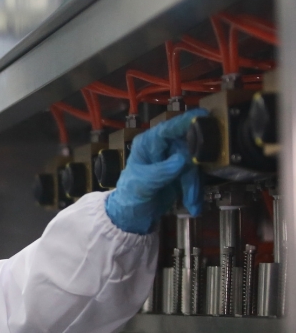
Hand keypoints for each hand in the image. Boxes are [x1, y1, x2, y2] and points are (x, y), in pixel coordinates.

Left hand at [104, 108, 208, 233]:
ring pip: (193, 165)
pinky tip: (193, 205)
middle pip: (187, 147)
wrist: (132, 216)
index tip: (204, 115)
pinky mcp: (180, 173)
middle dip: (192, 168)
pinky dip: (194, 191)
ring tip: (191, 202)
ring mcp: (172, 160)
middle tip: (193, 182)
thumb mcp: (141, 184)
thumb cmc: (129, 197)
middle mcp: (161, 148)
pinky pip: (193, 177)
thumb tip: (181, 160)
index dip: (185, 121)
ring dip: (193, 185)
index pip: (168, 129)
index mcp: (147, 144)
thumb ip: (160, 172)